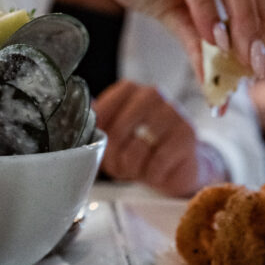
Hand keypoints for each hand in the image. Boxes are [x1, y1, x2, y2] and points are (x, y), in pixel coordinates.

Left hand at [95, 80, 225, 196]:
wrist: (178, 164)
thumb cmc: (141, 148)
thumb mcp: (115, 136)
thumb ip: (98, 124)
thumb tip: (78, 113)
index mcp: (130, 90)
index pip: (103, 110)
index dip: (99, 136)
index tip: (100, 148)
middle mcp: (152, 94)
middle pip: (119, 129)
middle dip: (114, 156)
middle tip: (118, 166)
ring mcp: (172, 112)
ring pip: (138, 147)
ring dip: (132, 167)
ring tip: (136, 170)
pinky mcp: (186, 134)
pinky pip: (158, 161)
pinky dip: (151, 174)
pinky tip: (154, 172)